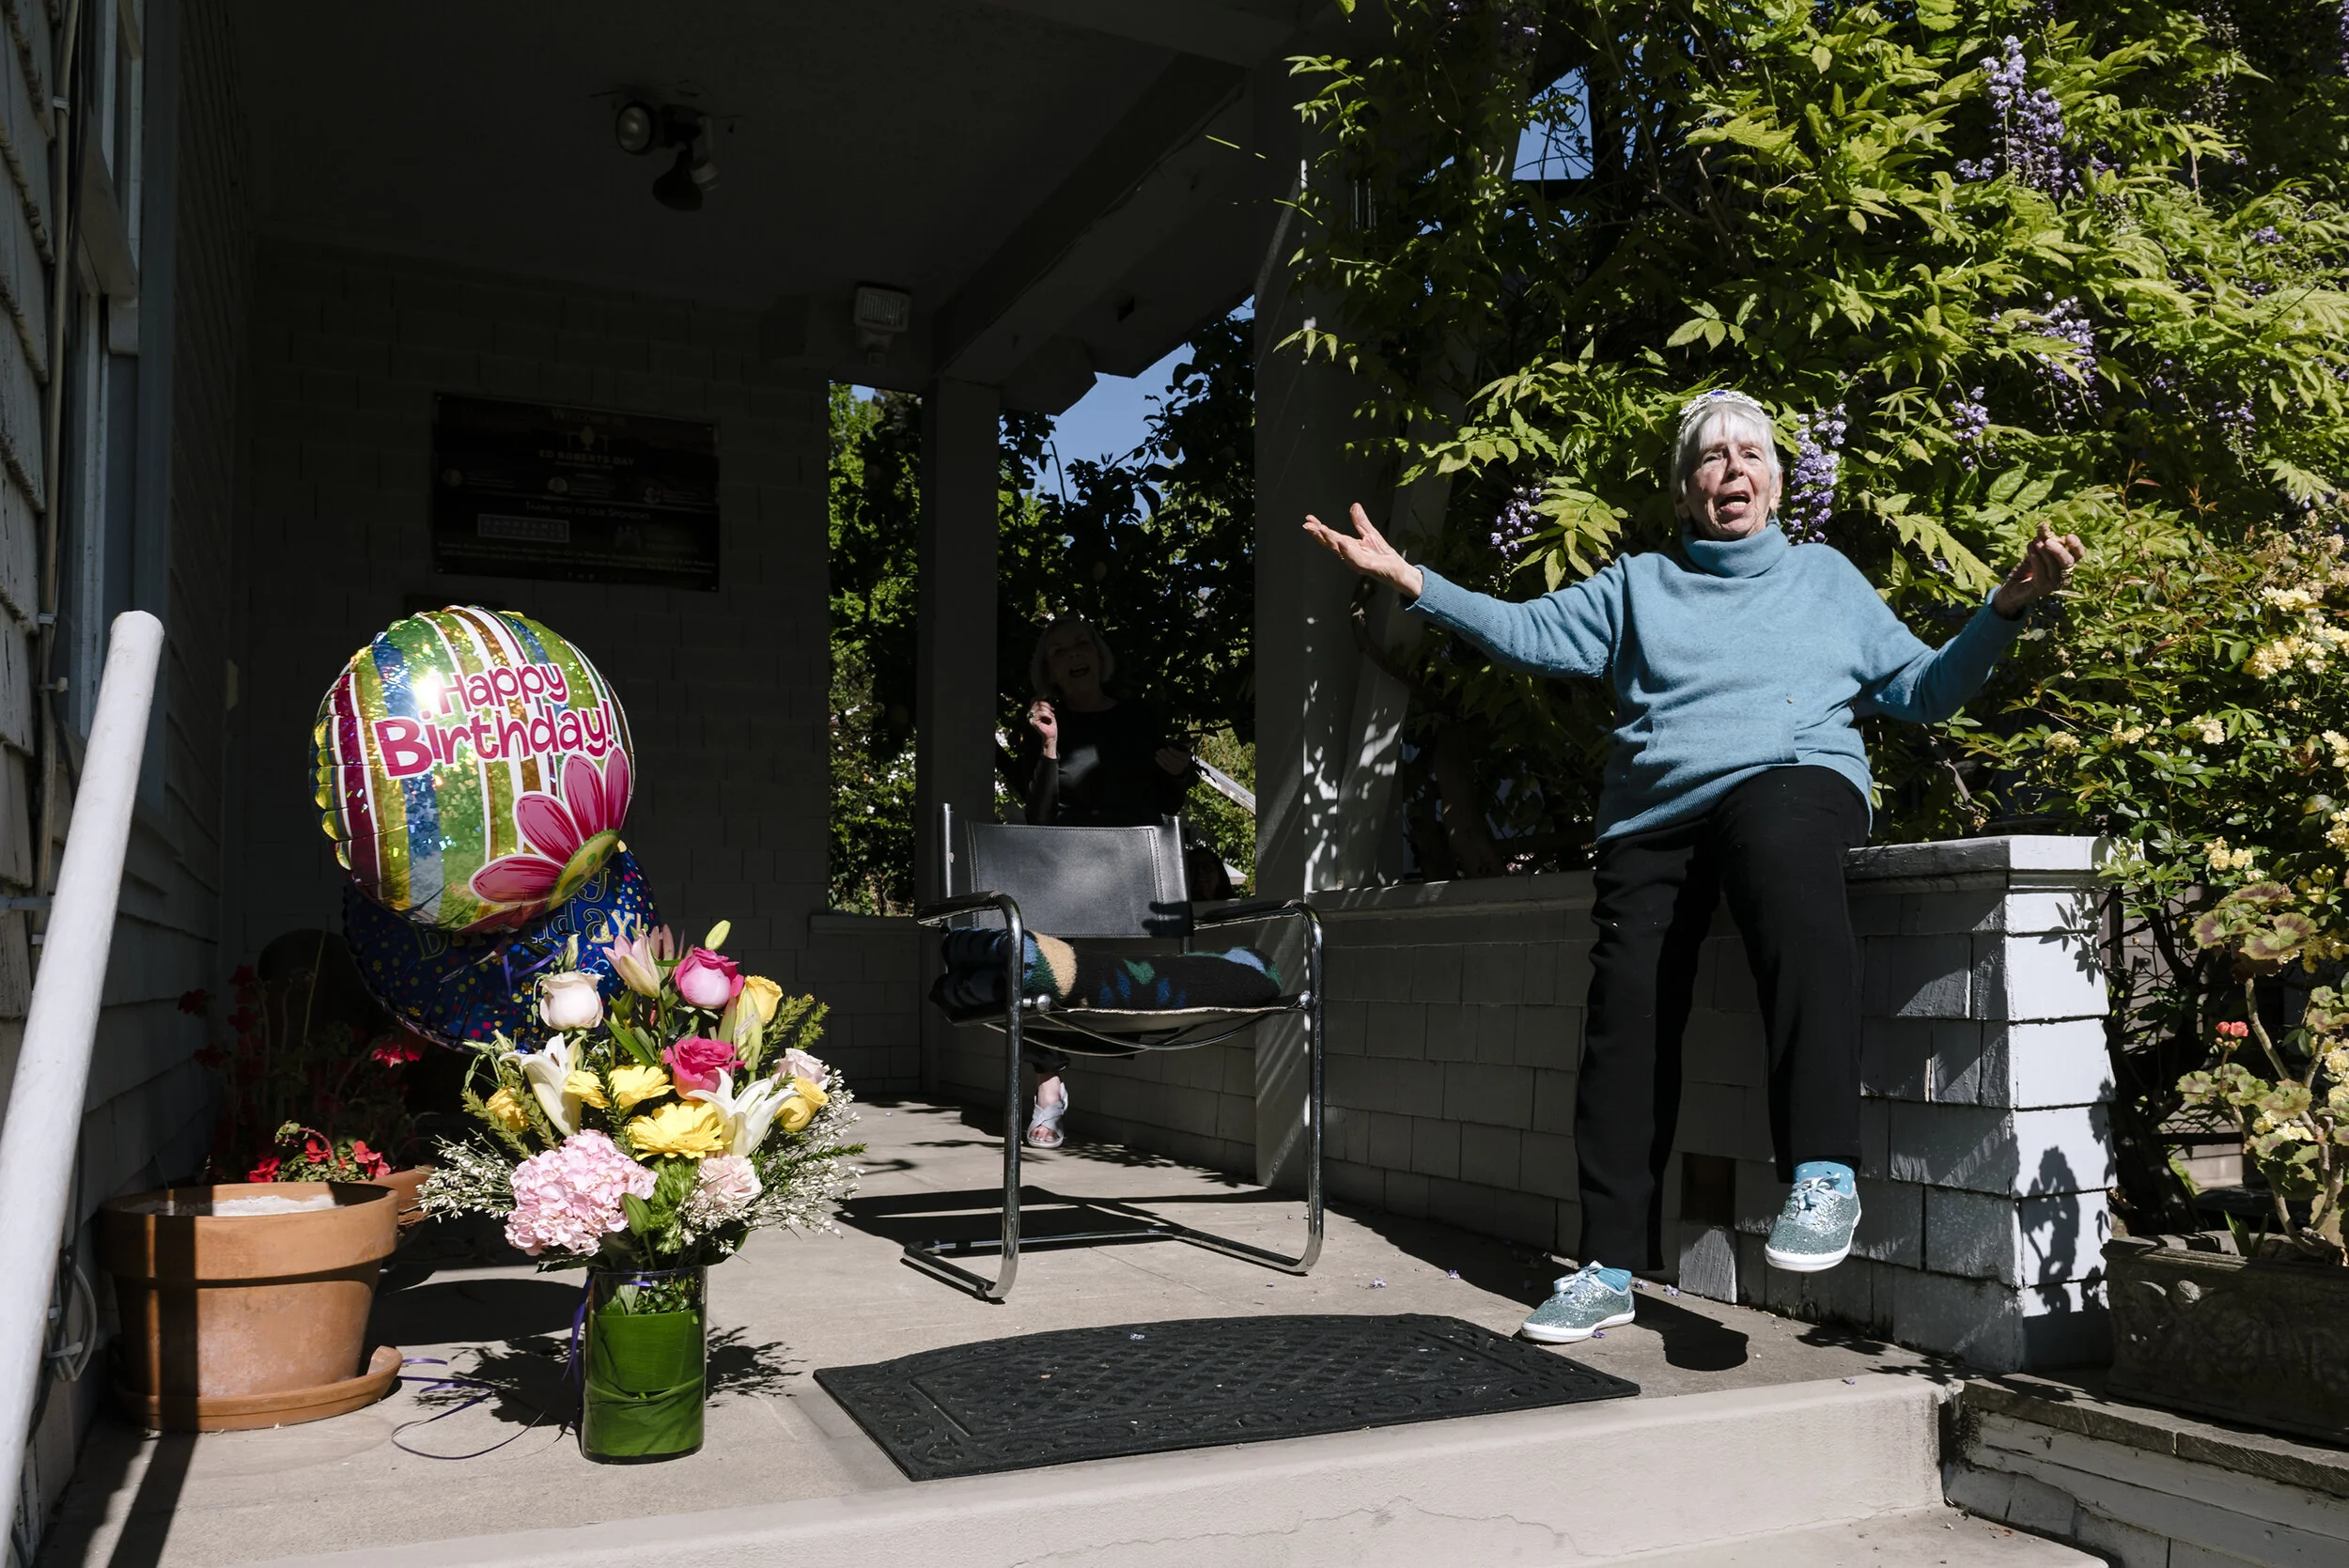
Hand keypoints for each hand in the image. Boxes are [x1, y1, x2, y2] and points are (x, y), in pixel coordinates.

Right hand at [1027, 699, 1057, 759]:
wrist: (1051, 735)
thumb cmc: (1051, 724)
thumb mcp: (1048, 712)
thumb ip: (1045, 705)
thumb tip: (1044, 695)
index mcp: (1032, 711)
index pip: (1033, 700)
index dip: (1039, 697)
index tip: (1047, 696)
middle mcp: (1029, 714)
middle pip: (1037, 703)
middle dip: (1046, 705)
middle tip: (1052, 709)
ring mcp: (1030, 718)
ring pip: (1040, 708)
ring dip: (1048, 711)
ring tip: (1052, 715)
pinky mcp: (1033, 722)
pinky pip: (1041, 713)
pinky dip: (1047, 714)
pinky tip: (1050, 718)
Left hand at [1154, 746, 1194, 777]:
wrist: (1183, 769)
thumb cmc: (1184, 756)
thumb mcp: (1187, 750)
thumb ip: (1191, 743)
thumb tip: (1199, 736)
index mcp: (1187, 758)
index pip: (1180, 755)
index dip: (1174, 751)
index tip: (1168, 747)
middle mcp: (1183, 764)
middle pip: (1173, 759)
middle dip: (1166, 754)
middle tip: (1160, 749)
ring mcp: (1177, 769)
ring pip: (1168, 763)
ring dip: (1162, 757)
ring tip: (1157, 752)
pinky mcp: (1171, 772)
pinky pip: (1165, 767)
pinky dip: (1160, 762)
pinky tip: (1156, 758)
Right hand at [1303, 504, 1423, 598]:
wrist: (1400, 572)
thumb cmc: (1384, 556)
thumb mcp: (1371, 534)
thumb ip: (1361, 522)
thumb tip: (1354, 505)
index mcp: (1350, 547)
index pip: (1332, 536)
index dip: (1319, 529)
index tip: (1308, 519)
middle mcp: (1350, 555)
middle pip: (1332, 544)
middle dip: (1319, 535)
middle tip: (1307, 525)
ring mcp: (1359, 562)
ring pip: (1341, 551)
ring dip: (1330, 541)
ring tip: (1322, 530)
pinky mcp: (1370, 566)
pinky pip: (1356, 559)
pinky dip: (1348, 551)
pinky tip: (1342, 542)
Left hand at [1992, 521, 2084, 618]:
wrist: (2011, 590)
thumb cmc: (2026, 570)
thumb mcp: (2035, 553)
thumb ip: (2041, 543)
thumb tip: (2043, 527)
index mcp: (2065, 566)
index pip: (2077, 556)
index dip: (2076, 546)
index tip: (2069, 535)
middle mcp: (2063, 576)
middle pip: (2068, 562)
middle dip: (2059, 550)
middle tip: (2048, 541)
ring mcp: (2053, 584)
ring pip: (2054, 566)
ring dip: (2043, 552)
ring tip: (2034, 541)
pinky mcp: (2041, 588)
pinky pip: (2040, 571)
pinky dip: (2035, 557)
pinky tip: (2029, 547)